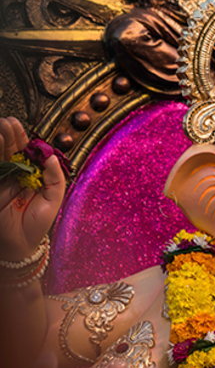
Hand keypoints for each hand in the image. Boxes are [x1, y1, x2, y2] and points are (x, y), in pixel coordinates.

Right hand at [0, 117, 65, 260]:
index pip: (25, 152)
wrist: (20, 246)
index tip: (19, 126)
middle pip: (10, 149)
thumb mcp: (54, 200)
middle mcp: (13, 174)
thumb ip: (55, 177)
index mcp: (30, 175)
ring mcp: (1, 180)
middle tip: (8, 122)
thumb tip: (51, 156)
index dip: (22, 138)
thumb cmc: (37, 225)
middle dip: (9, 134)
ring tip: (1, 126)